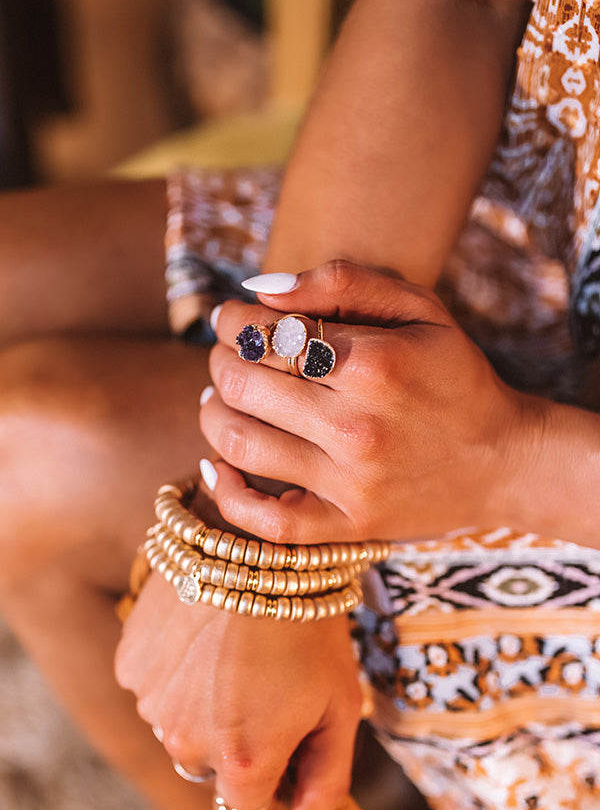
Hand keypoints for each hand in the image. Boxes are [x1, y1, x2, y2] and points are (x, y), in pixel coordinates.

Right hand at [115, 568, 362, 809]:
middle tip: (259, 679)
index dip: (268, 771)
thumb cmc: (311, 623)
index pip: (245, 806)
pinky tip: (201, 633)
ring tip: (230, 649)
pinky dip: (172, 672)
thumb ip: (327, 784)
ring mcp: (152, 704)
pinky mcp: (130, 664)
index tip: (281, 726)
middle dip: (232, 740)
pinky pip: (151, 688)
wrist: (258, 544)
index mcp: (244, 763)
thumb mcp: (339, 705)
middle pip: (208, 767)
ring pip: (176, 727)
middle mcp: (187, 743)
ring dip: (197, 705)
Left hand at [202, 260, 542, 543]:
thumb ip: (343, 283)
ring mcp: (351, 483)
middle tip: (225, 354)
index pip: (265, 334)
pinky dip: (227, 494)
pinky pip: (266, 522)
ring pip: (239, 443)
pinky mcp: (349, 526)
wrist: (504, 459)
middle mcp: (357, 427)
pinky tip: (217, 466)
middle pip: (242, 383)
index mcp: (374, 365)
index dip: (232, 320)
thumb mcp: (421, 309)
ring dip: (213, 412)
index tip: (230, 318)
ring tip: (220, 397)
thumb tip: (261, 290)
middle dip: (220, 359)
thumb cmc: (455, 376)